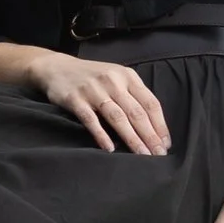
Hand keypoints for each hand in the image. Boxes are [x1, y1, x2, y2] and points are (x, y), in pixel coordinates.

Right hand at [28, 49, 170, 156]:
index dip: (160, 125)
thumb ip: (133, 95)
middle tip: (158, 155)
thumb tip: (153, 126)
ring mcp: (94, 90)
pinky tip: (110, 149)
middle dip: (150, 136)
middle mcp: (113, 81)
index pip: (150, 103)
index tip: (166, 144)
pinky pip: (91, 120)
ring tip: (141, 155)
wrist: (57, 67)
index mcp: (127, 76)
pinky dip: (102, 135)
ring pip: (117, 117)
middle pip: (136, 112)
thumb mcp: (117, 78)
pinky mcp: (75, 99)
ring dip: (132, 138)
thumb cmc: (93, 77)